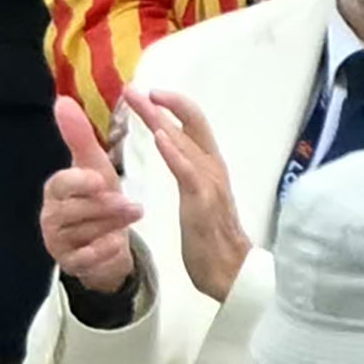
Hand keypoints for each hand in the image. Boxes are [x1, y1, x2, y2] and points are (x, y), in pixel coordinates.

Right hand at [40, 95, 142, 296]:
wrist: (103, 242)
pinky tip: (117, 245)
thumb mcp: (93, 166)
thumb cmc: (97, 198)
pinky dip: (104, 252)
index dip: (80, 183)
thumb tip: (62, 100)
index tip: (101, 179)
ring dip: (112, 226)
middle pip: (76, 212)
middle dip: (105, 207)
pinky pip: (87, 259)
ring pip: (85, 234)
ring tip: (134, 216)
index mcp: (54, 190)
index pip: (61, 184)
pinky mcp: (70, 265)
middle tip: (133, 205)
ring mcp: (58, 242)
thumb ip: (78, 136)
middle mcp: (50, 216)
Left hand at [121, 86, 248, 302]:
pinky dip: (175, 153)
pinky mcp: (204, 203)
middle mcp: (213, 168)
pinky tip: (160, 137)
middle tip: (132, 89)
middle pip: (190, 125)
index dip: (172, 106)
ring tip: (142, 101)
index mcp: (210, 167)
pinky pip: (188, 173)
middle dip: (163, 103)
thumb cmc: (212, 239)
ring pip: (187, 142)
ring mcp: (210, 184)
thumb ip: (188, 171)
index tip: (146, 93)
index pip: (192, 126)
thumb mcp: (197, 197)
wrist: (230, 274)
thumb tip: (173, 147)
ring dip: (163, 119)